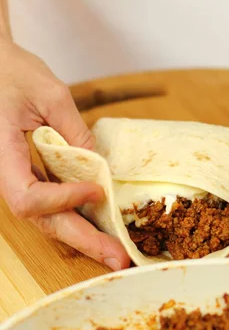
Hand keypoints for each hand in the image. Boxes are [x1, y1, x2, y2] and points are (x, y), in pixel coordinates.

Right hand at [0, 38, 129, 269]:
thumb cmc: (14, 71)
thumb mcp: (51, 94)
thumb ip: (75, 132)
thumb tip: (100, 168)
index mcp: (2, 153)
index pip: (28, 196)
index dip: (63, 201)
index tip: (97, 191)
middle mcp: (4, 173)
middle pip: (41, 220)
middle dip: (82, 239)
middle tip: (117, 258)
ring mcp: (15, 177)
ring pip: (45, 218)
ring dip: (82, 235)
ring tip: (114, 251)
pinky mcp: (27, 175)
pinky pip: (49, 204)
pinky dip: (75, 217)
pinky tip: (100, 227)